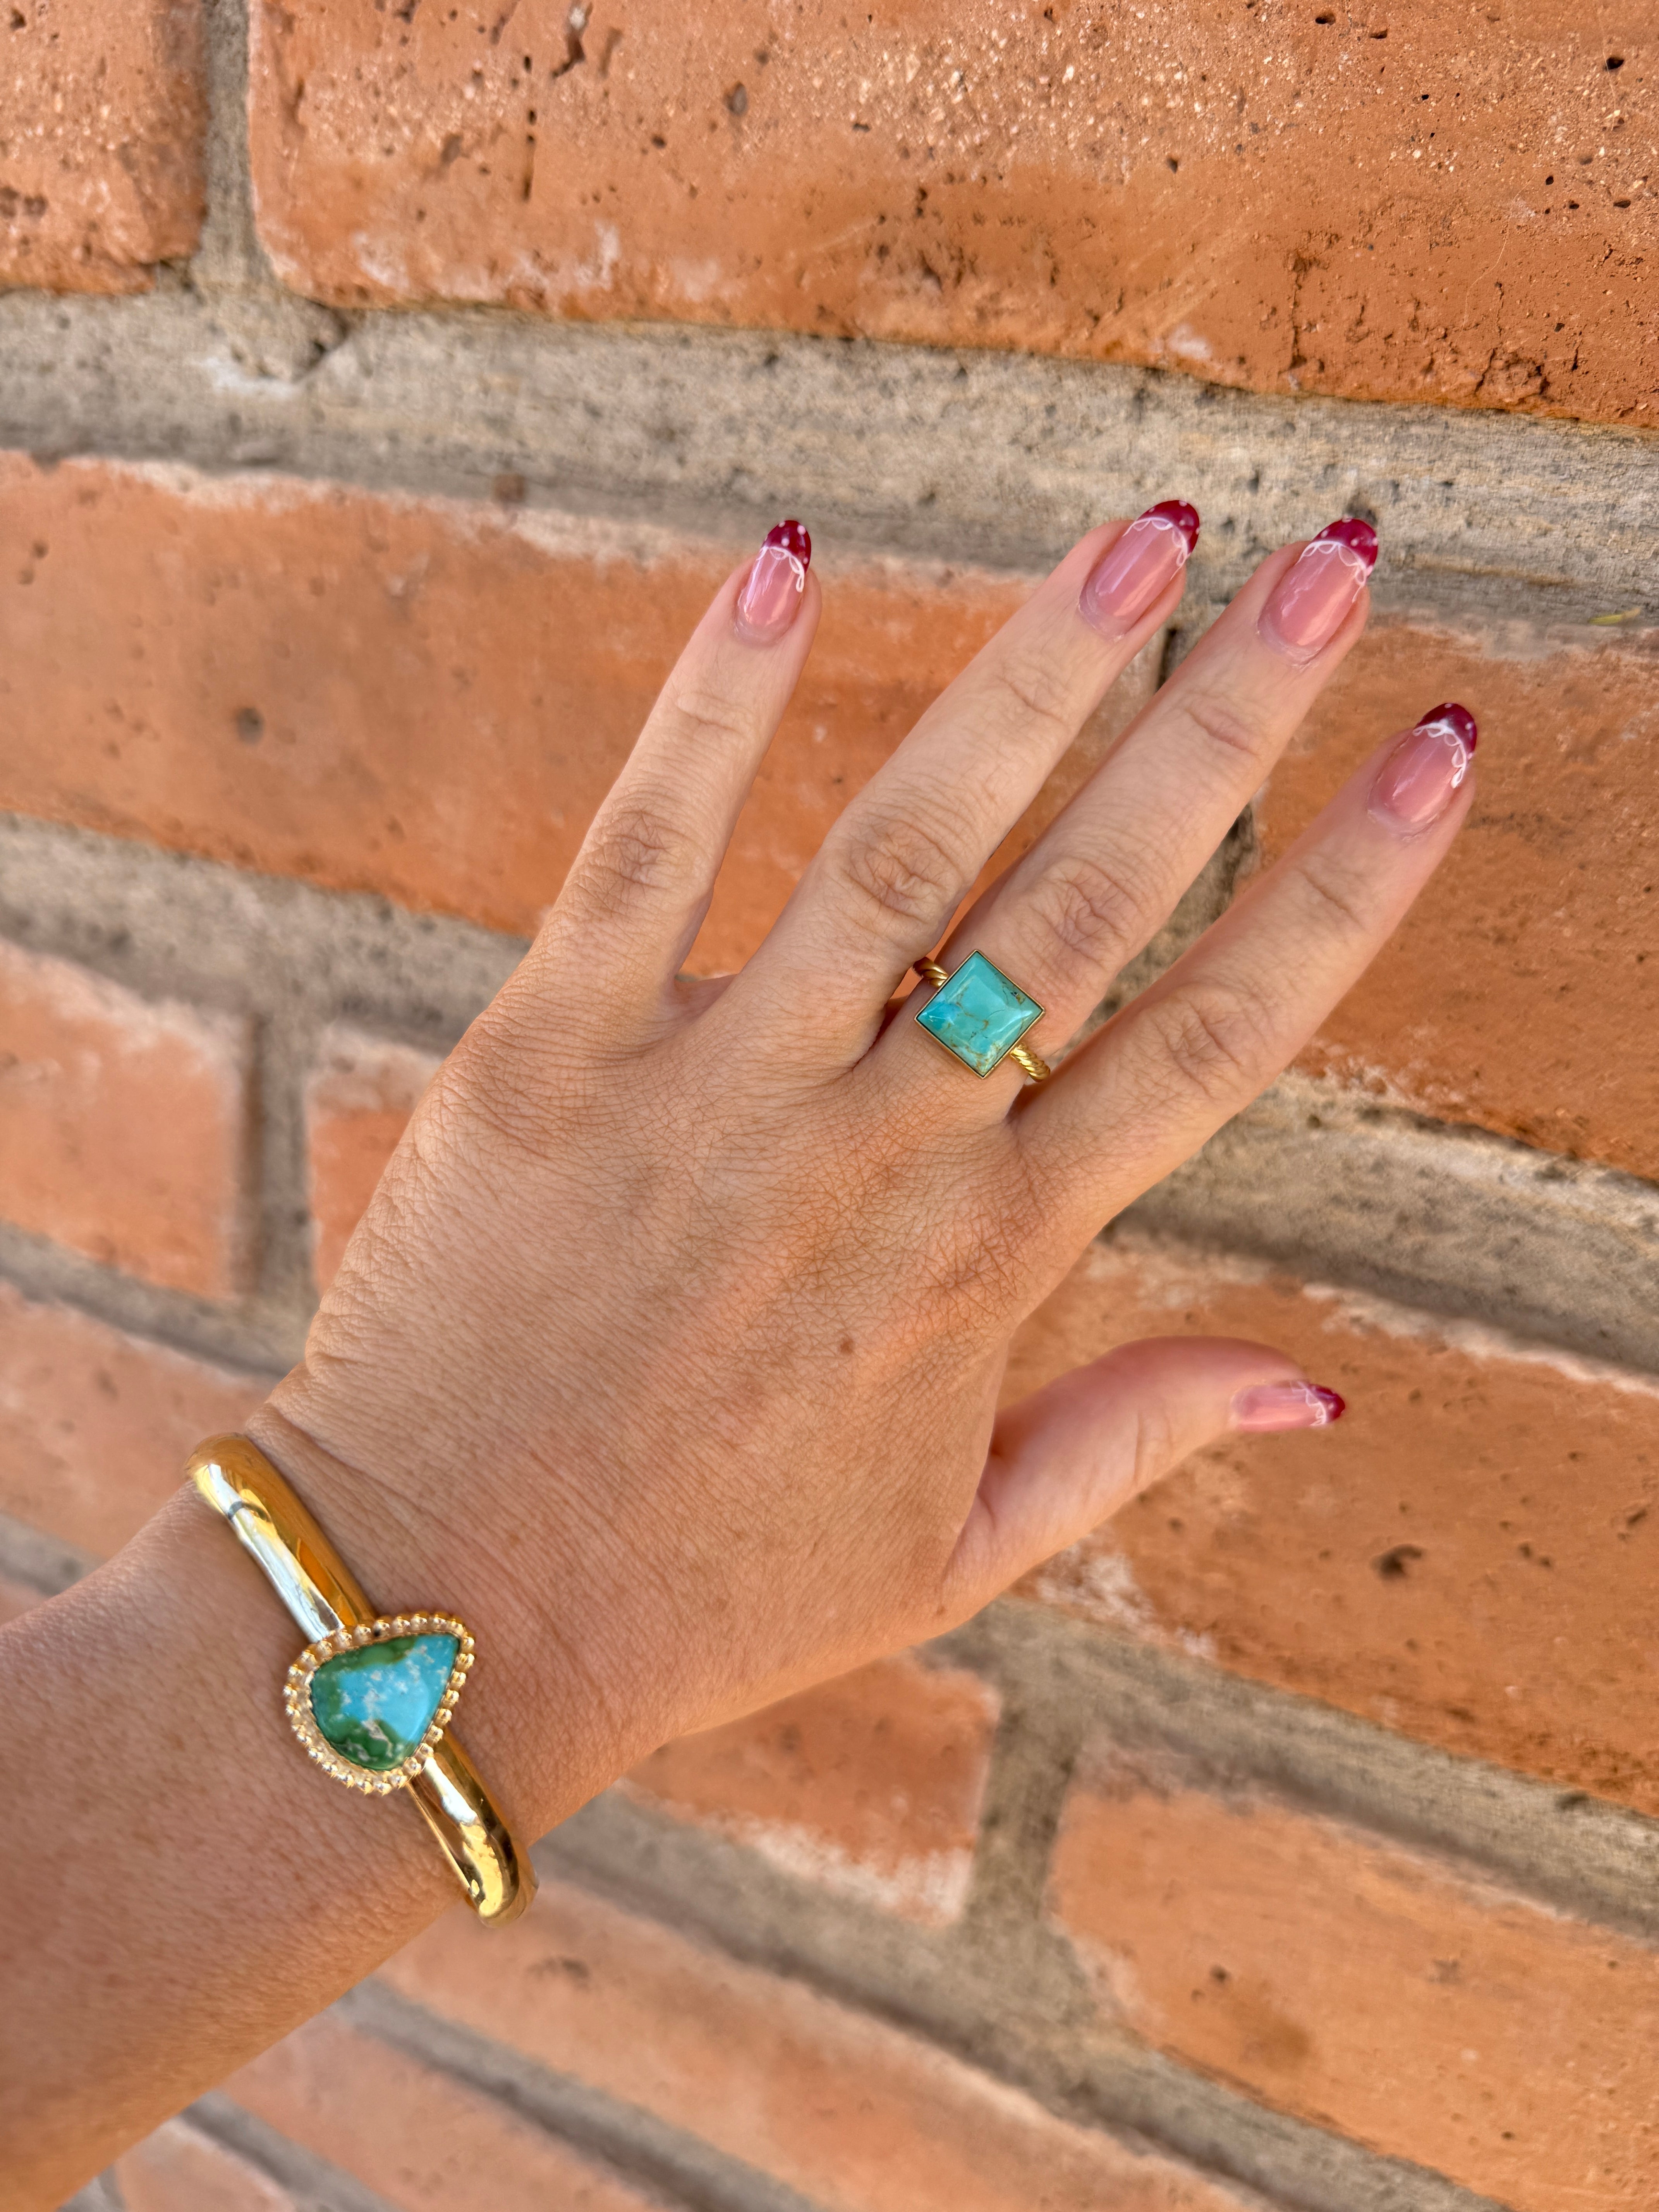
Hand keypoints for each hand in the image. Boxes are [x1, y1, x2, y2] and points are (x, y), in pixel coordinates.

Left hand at [251, 507, 1473, 1836]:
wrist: (445, 1615)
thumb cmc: (705, 1591)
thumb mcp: (950, 1557)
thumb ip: (1132, 1442)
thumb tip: (1319, 1381)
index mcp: (989, 1260)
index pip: (1215, 1036)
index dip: (1343, 886)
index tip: (1434, 751)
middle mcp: (879, 1154)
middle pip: (1092, 902)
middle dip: (1230, 718)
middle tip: (1331, 559)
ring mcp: (715, 1092)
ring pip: (907, 847)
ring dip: (1033, 673)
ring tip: (1143, 531)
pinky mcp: (551, 1054)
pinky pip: (646, 848)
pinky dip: (718, 702)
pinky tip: (793, 559)